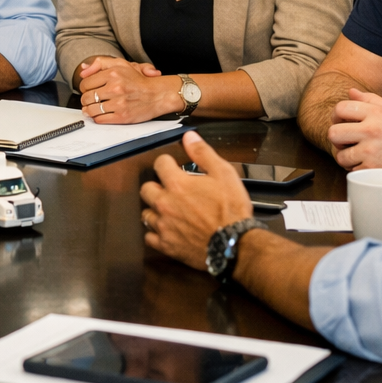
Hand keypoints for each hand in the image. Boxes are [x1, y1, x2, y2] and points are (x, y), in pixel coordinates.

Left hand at [77, 56, 171, 122]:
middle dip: (86, 100)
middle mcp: (115, 88)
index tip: (89, 89)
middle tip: (90, 100)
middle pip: (87, 97)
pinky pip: (100, 119)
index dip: (85, 88)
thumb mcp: (120, 64)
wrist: (157, 94)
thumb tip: (83, 70)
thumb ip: (99, 63)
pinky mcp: (122, 116)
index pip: (85, 84)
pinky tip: (101, 114)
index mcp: (113, 74)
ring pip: (92, 110)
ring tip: (92, 108)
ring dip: (89, 110)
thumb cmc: (139, 80)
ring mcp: (118, 103)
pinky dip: (97, 118)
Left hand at [139, 134, 253, 268]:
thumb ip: (203, 153)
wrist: (236, 245)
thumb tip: (189, 137)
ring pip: (146, 214)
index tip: (173, 166)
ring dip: (155, 210)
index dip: (167, 162)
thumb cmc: (231, 211)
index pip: (160, 164)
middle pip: (146, 189)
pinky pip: (149, 237)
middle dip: (156, 186)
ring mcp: (164, 226)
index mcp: (177, 185)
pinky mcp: (167, 246)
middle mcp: (165, 204)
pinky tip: (167, 230)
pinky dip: (156, 233)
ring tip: (169, 210)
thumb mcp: (224, 174)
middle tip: (170, 189)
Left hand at [328, 88, 381, 185]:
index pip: (340, 108)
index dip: (336, 116)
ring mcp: (371, 151)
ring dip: (347, 158)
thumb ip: (371, 100)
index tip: (341, 123)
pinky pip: (352, 170)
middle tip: (346, 142)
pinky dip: (359, 170)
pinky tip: (370, 165)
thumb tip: (351, 91)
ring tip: (360, 155)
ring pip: (340, 155)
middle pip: (333, 133)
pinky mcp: (373, 170)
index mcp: (376, 113)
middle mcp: (372, 130)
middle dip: (337, 139)